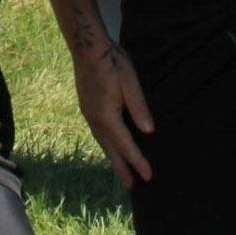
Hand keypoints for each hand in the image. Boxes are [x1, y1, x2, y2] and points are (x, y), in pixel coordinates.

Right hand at [70, 38, 153, 187]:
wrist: (87, 47)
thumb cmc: (112, 62)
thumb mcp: (130, 82)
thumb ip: (139, 107)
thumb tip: (149, 132)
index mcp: (107, 115)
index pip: (126, 145)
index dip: (138, 161)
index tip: (148, 176)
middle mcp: (95, 119)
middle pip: (111, 150)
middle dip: (122, 169)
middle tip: (132, 187)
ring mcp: (88, 114)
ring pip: (103, 143)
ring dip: (113, 159)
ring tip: (122, 172)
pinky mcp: (87, 108)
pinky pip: (98, 134)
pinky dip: (106, 145)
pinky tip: (110, 146)